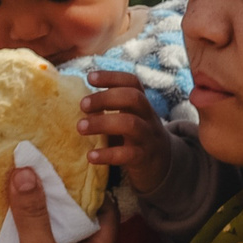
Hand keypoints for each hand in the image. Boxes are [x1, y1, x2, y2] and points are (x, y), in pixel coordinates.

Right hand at [0, 166, 117, 242]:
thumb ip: (32, 215)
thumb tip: (26, 170)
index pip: (105, 219)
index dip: (97, 192)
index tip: (82, 165)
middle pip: (71, 223)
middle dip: (58, 197)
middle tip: (45, 163)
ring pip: (44, 233)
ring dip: (33, 211)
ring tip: (22, 176)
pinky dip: (13, 228)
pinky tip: (1, 206)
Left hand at [79, 70, 173, 195]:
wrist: (162, 165)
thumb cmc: (135, 138)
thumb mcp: (127, 119)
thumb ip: (108, 111)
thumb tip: (83, 106)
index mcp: (141, 105)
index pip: (132, 83)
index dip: (112, 77)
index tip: (90, 77)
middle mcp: (148, 117)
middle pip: (133, 98)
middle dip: (106, 98)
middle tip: (82, 105)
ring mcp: (148, 137)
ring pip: (131, 124)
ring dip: (102, 123)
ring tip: (80, 127)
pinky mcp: (144, 158)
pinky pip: (127, 154)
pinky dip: (107, 154)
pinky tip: (90, 156)